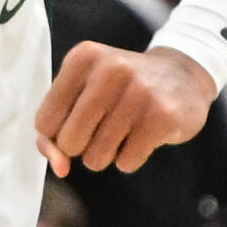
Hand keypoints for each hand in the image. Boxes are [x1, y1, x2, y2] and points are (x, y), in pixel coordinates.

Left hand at [35, 42, 214, 174]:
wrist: (182, 75)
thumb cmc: (119, 88)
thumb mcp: (81, 92)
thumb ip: (55, 130)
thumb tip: (59, 168)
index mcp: (82, 58)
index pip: (44, 121)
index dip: (54, 136)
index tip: (71, 126)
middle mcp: (110, 69)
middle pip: (69, 142)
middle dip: (80, 148)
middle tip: (98, 130)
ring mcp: (139, 92)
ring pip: (96, 157)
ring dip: (104, 155)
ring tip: (120, 132)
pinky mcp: (163, 117)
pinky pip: (126, 162)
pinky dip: (129, 158)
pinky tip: (141, 136)